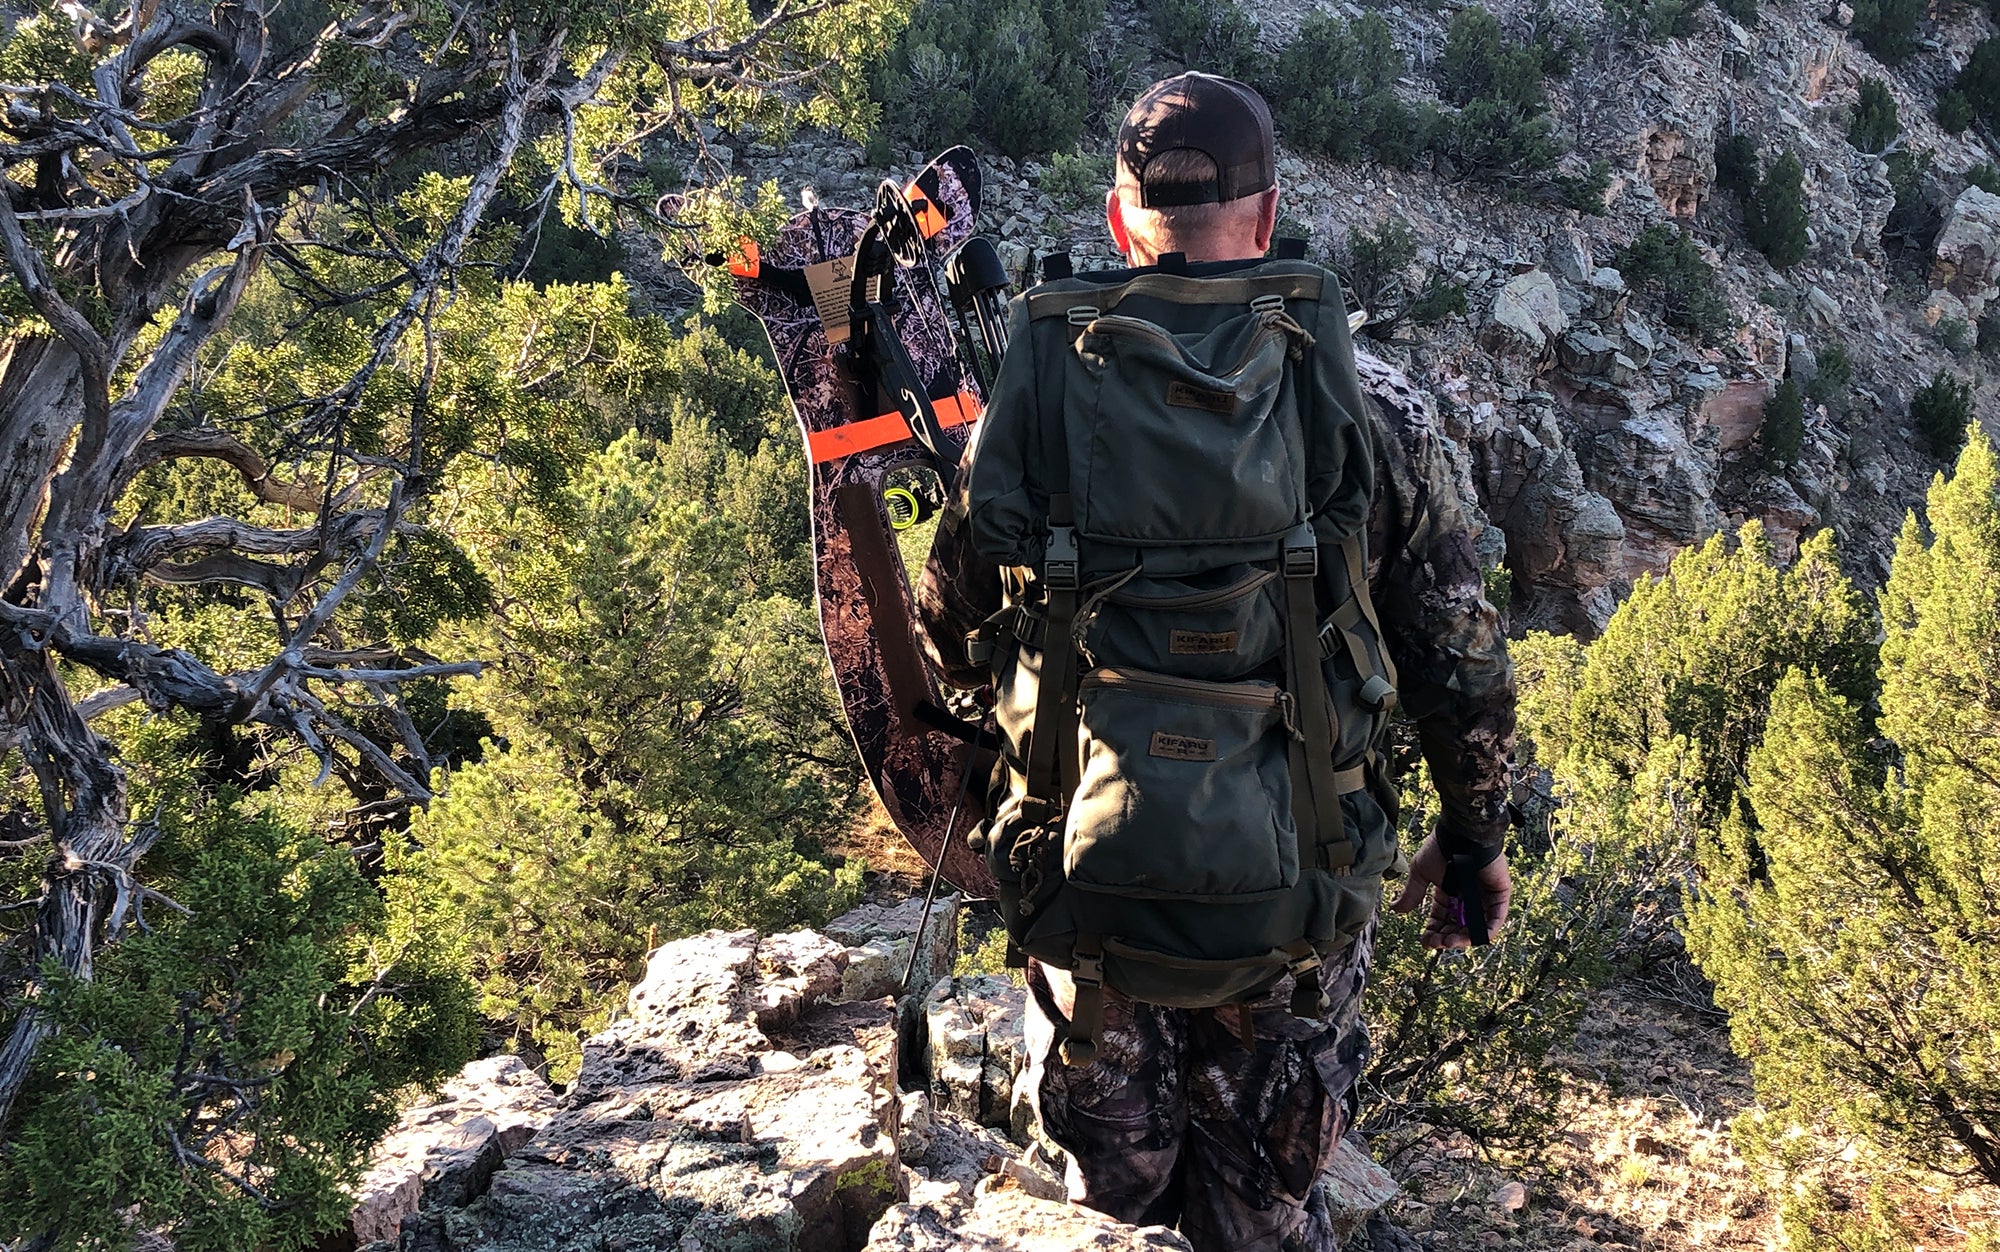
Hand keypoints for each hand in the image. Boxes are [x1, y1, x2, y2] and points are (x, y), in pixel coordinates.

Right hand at [1388, 831, 1511, 950]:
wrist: (1460, 833)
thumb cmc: (1441, 847)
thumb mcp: (1421, 873)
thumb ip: (1411, 893)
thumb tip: (1395, 909)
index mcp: (1448, 892)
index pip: (1441, 919)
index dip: (1434, 932)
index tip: (1425, 941)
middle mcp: (1466, 897)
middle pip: (1457, 926)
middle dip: (1446, 937)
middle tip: (1437, 943)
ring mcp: (1484, 897)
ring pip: (1475, 927)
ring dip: (1462, 939)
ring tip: (1449, 941)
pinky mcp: (1499, 895)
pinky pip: (1495, 919)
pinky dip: (1484, 932)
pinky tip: (1470, 938)